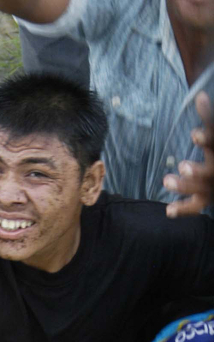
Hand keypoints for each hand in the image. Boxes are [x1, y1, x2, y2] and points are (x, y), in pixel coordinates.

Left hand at [165, 92, 213, 217]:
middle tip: (182, 167)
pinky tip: (168, 210)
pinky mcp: (208, 197)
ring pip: (203, 190)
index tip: (194, 135)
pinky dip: (184, 209)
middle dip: (198, 171)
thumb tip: (200, 96)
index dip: (207, 139)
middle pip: (211, 173)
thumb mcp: (213, 136)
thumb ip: (208, 117)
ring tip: (166, 180)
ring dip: (185, 187)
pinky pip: (197, 205)